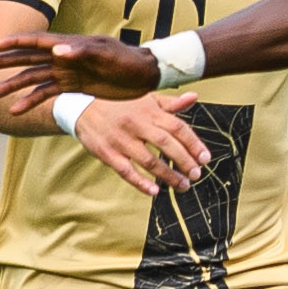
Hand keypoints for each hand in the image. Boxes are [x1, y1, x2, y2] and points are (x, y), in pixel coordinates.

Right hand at [0, 29, 164, 107]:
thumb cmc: (126, 60)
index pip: (35, 41)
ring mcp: (64, 73)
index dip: (14, 43)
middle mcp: (61, 57)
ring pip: (30, 78)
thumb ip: (81, 52)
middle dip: (1, 63)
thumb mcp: (107, 54)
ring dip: (10, 86)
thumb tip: (56, 51)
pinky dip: (30, 102)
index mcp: (68, 45)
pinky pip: (45, 94)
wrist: (142, 75)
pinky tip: (15, 111)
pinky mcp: (70, 87)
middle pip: (25, 58)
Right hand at [77, 92, 211, 196]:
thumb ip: (170, 103)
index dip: (193, 143)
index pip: (177, 127)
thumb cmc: (120, 103)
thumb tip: (194, 97)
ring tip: (182, 185)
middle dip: (184, 161)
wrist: (82, 105)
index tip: (205, 158)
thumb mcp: (145, 98)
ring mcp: (121, 140)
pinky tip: (155, 191)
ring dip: (168, 175)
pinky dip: (141, 182)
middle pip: (166, 144)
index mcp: (149, 110)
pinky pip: (126, 171)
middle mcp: (136, 124)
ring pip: (149, 160)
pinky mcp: (107, 153)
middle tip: (196, 175)